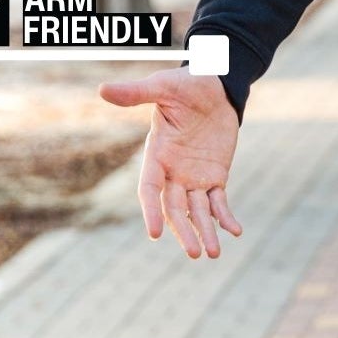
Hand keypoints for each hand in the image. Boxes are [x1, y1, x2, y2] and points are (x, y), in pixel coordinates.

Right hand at [98, 69, 242, 259]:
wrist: (215, 86)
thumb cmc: (185, 84)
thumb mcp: (161, 86)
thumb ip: (136, 93)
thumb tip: (102, 89)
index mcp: (156, 155)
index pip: (150, 189)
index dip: (151, 211)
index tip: (155, 234)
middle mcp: (172, 172)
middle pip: (175, 208)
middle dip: (184, 231)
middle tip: (194, 253)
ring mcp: (193, 177)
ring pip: (197, 211)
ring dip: (205, 231)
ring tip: (212, 254)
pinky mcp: (214, 176)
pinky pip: (219, 202)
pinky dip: (225, 217)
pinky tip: (235, 231)